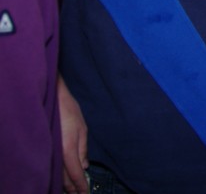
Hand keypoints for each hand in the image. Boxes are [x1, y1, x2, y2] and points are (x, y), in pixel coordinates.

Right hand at [59, 78, 88, 193]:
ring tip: (71, 191)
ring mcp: (48, 151)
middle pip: (64, 178)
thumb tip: (84, 167)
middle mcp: (57, 153)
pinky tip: (60, 178)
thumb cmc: (69, 111)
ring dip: (64, 184)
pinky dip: (56, 174)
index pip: (75, 174)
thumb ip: (83, 150)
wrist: (51, 98)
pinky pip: (50, 166)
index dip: (81, 186)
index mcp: (68, 149)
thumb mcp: (82, 129)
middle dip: (72, 188)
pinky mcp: (44, 148)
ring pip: (56, 174)